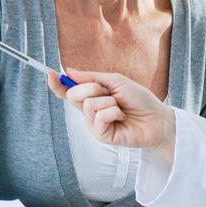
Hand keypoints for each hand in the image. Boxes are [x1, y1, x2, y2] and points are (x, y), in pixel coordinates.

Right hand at [48, 69, 175, 161]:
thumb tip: (69, 71)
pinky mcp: (101, 136)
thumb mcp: (115, 81)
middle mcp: (89, 111)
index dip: (57, 84)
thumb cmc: (139, 99)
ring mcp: (94, 124)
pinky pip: (98, 117)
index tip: (49, 74)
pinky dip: (113, 113)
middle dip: (93, 88)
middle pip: (74, 94)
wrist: (156, 117)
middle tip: (111, 93)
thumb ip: (91, 77)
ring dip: (109, 101)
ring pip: (88, 104)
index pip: (68, 91)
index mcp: (91, 97)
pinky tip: (122, 118)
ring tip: (120, 108)